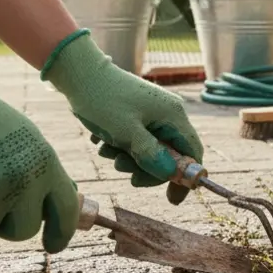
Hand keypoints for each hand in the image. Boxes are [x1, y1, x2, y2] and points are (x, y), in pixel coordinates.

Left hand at [41, 30, 203, 202]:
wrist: (78, 73)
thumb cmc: (102, 101)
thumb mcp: (126, 133)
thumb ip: (151, 155)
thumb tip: (170, 174)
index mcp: (173, 115)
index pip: (193, 153)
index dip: (185, 178)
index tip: (171, 199)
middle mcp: (169, 113)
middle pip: (171, 154)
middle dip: (147, 167)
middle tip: (122, 169)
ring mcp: (153, 113)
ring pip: (152, 149)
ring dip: (129, 157)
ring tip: (106, 150)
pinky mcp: (138, 113)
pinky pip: (139, 139)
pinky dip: (123, 146)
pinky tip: (103, 140)